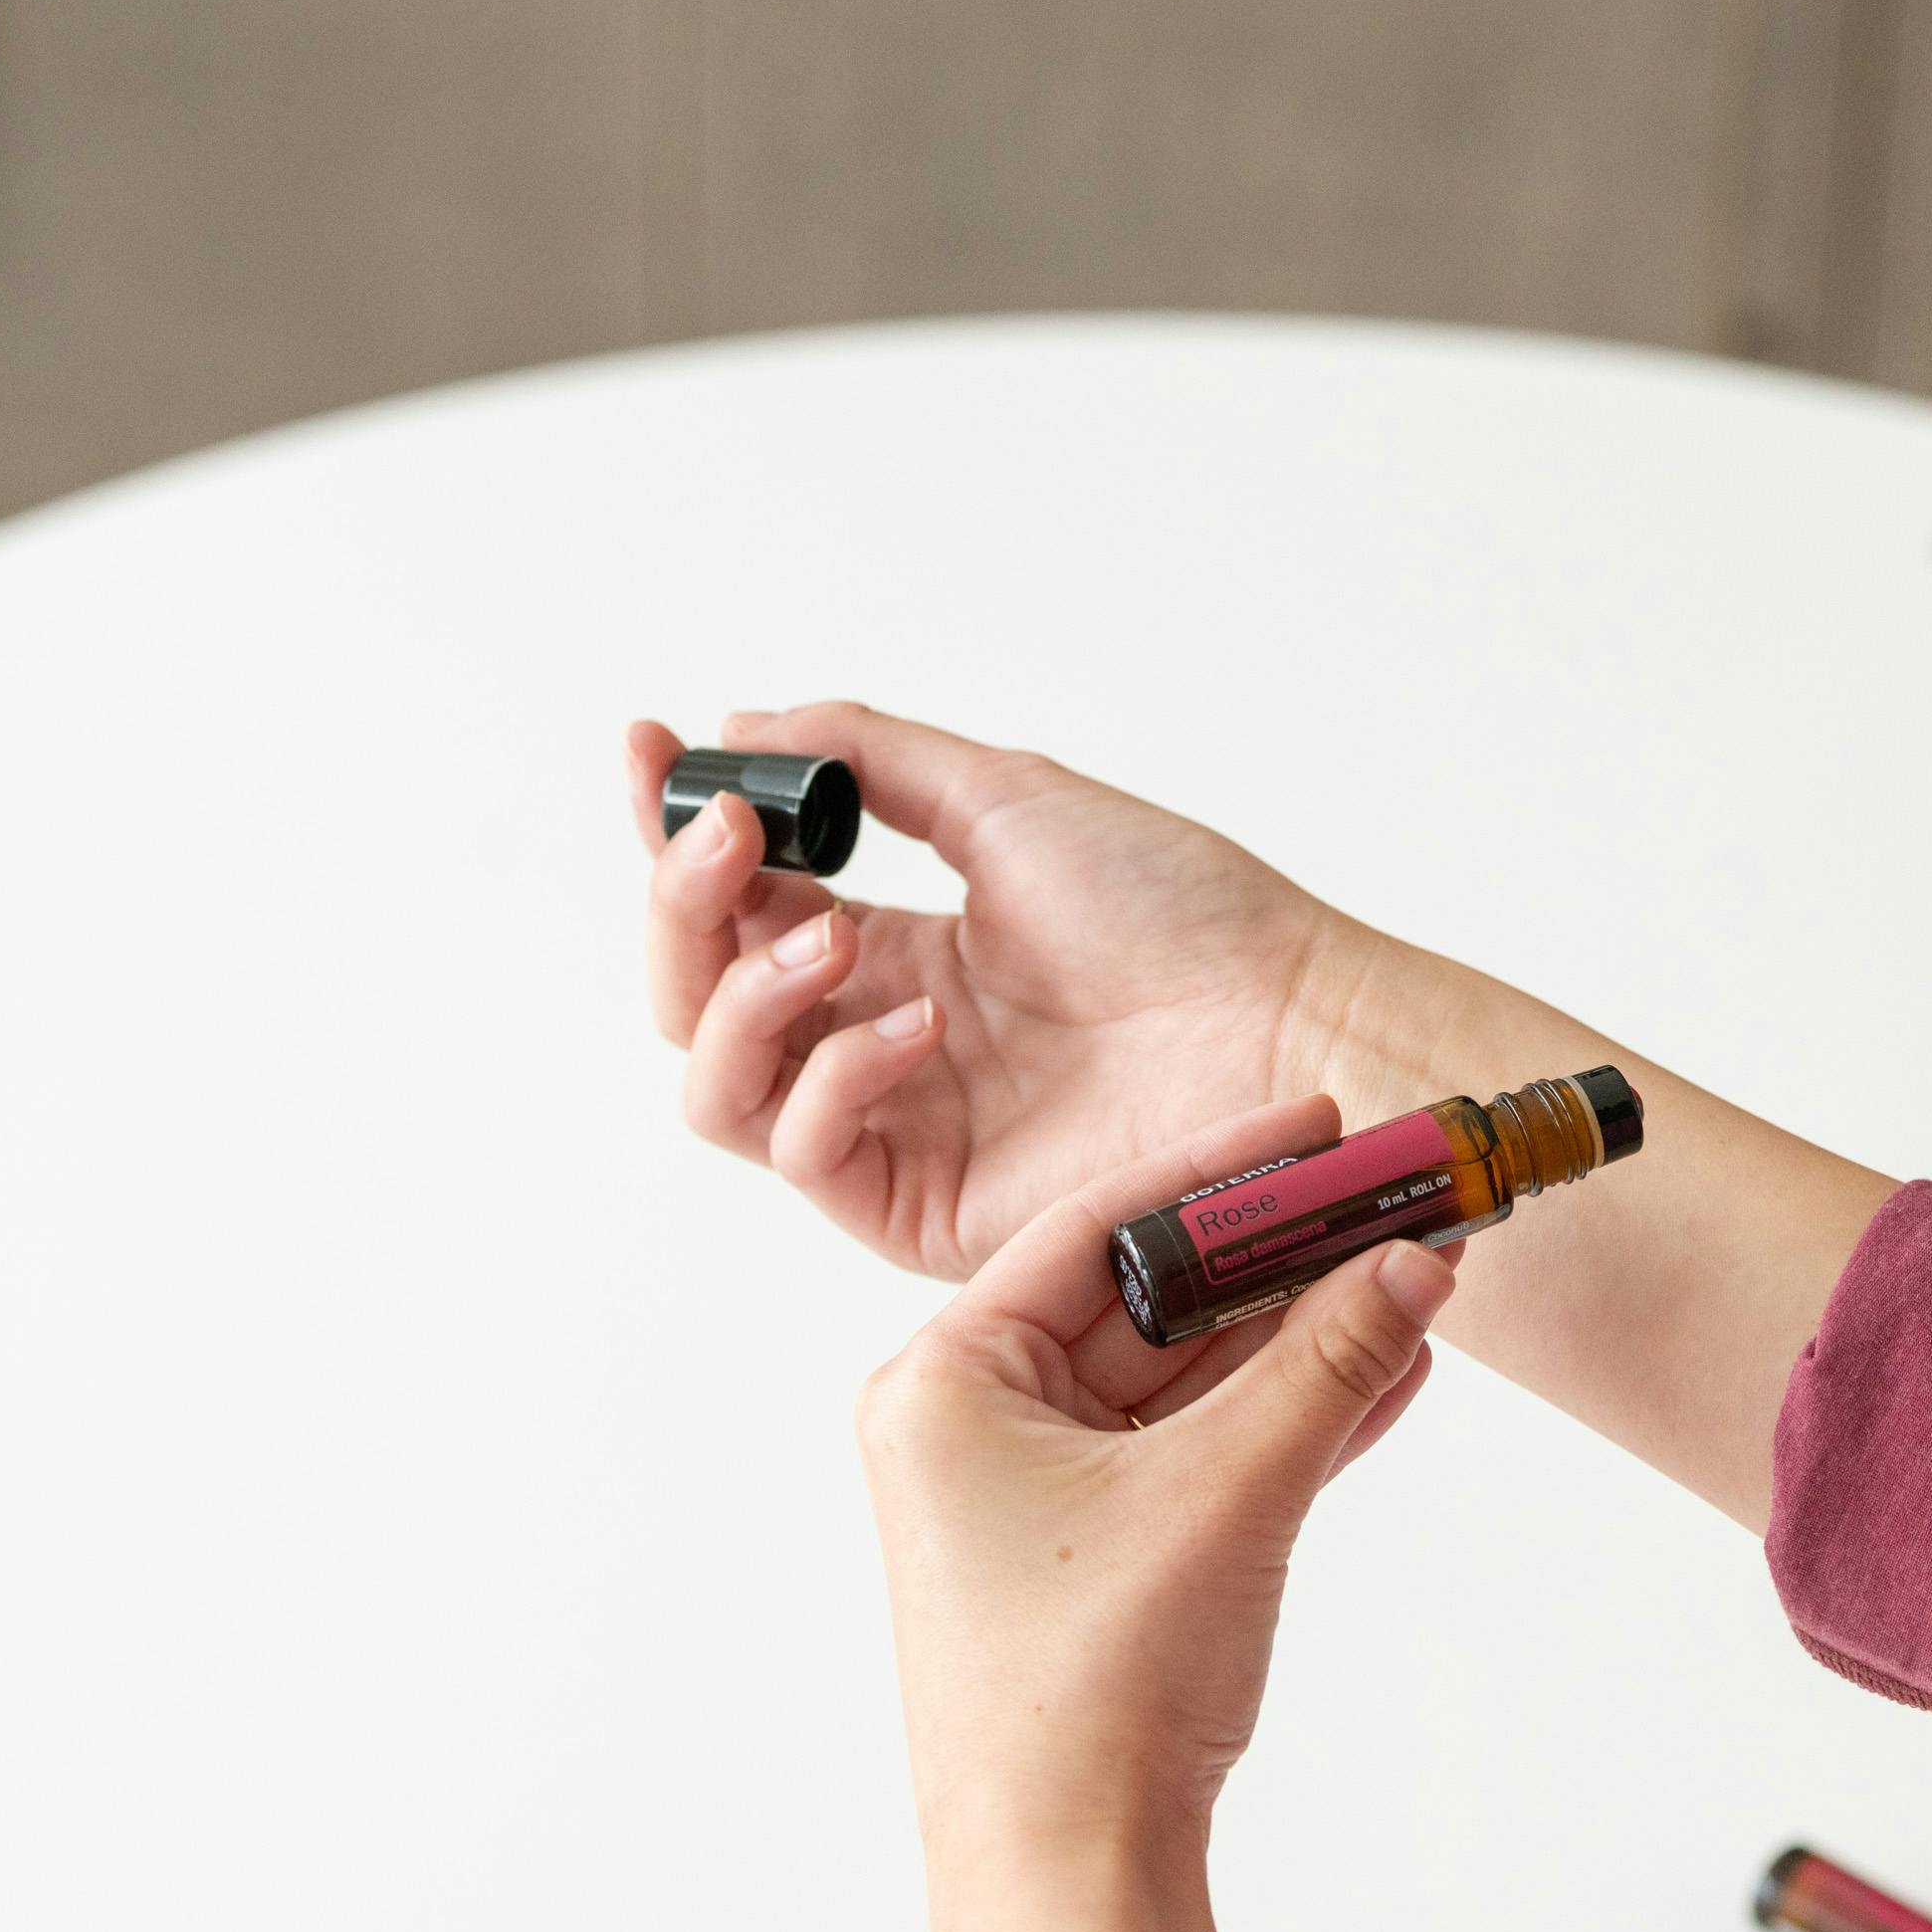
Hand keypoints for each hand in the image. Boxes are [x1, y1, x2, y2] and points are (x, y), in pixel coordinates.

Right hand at [626, 704, 1387, 1277]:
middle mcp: (879, 1042)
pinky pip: (803, 1149)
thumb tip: (745, 725)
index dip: (676, 831)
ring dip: (740, 993)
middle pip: (699, 991)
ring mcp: (895, 1128)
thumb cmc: (1184, 913)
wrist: (1285, 1021)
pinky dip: (830, 1074)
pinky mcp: (920, 1206)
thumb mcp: (1011, 799)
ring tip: (831, 927)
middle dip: (684, 905)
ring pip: (717, 1080)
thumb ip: (869, 760)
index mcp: (899, 950)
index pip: (740, 901)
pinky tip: (910, 1023)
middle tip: (728, 835)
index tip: (646, 748)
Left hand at [857, 1094, 1446, 1844]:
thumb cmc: (1089, 1691)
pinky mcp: (1099, 1556)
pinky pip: (1203, 1451)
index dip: (1224, 1168)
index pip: (1097, 1228)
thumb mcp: (1226, 1492)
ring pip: (1189, 1378)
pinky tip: (1393, 1366)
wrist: (1071, 1879)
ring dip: (1302, 1333)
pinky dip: (1289, 1415)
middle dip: (1281, 1255)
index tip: (1323, 1123)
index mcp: (944, 1383)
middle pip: (1150, 1298)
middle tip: (1389, 1194)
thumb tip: (1420, 1264)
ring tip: (1416, 1269)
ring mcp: (1035, 1495)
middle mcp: (972, 1426)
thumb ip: (1328, 1365)